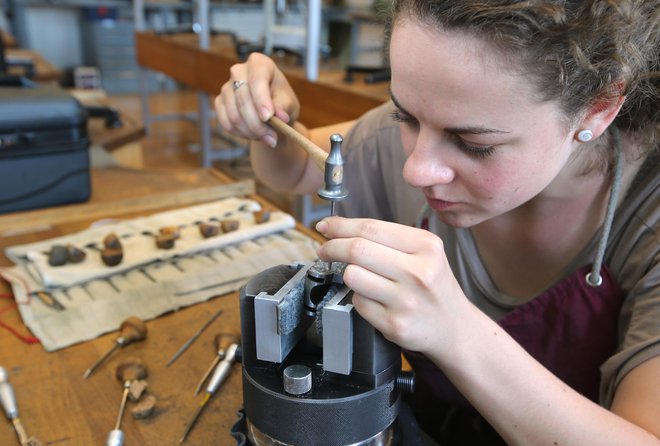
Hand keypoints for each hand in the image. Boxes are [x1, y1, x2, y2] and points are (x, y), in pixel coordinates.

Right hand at [215, 52, 299, 147]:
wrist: (272, 114)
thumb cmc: (282, 103)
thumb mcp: (289, 103)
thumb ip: (284, 107)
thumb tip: (280, 116)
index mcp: (259, 63)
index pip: (257, 79)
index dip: (261, 100)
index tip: (268, 117)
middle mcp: (239, 70)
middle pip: (243, 100)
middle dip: (258, 124)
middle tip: (273, 138)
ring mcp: (226, 87)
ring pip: (234, 115)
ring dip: (251, 131)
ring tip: (266, 136)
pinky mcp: (219, 102)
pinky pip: (226, 122)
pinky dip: (241, 133)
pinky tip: (254, 134)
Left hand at [316, 216, 467, 354]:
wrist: (454, 327)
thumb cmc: (433, 286)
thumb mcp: (424, 253)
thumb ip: (387, 239)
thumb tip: (338, 229)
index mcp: (426, 246)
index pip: (371, 228)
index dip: (340, 226)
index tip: (325, 226)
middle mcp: (418, 272)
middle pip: (357, 250)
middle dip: (332, 247)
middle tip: (324, 250)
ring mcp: (406, 300)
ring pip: (352, 276)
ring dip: (348, 275)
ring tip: (360, 278)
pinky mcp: (394, 324)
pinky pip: (358, 303)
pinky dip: (359, 298)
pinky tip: (375, 300)